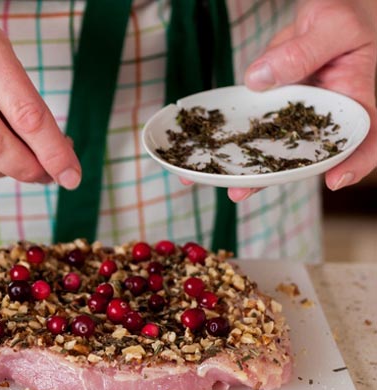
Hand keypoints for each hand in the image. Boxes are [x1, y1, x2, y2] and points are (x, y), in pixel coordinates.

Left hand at [229, 0, 376, 200]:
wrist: (328, 9)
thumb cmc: (344, 14)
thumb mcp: (331, 26)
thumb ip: (301, 52)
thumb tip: (260, 79)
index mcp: (356, 100)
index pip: (366, 138)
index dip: (354, 162)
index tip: (333, 179)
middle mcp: (327, 117)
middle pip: (309, 157)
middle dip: (276, 179)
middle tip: (242, 192)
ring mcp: (299, 117)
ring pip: (277, 152)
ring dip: (248, 172)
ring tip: (219, 186)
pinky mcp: (276, 110)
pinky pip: (256, 130)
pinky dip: (234, 145)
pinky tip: (208, 158)